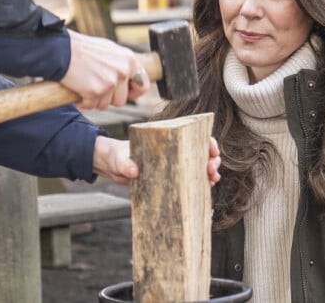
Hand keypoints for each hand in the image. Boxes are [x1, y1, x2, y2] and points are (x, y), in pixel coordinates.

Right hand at [61, 30, 149, 109]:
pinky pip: (91, 105)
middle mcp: (123, 71)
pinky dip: (83, 102)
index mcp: (130, 60)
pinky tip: (78, 90)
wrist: (62, 50)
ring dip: (95, 100)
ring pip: (106, 105)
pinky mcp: (96, 91)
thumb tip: (133, 78)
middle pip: (122, 100)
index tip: (125, 94)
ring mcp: (110, 82)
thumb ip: (124, 64)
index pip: (143, 85)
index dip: (133, 93)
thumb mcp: (111, 51)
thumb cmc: (84, 49)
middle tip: (96, 88)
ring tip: (86, 86)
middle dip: (109, 98)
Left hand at [92, 136, 221, 186]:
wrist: (111, 166)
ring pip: (198, 166)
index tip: (212, 151)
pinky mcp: (170, 179)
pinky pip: (189, 180)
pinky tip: (207, 188)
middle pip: (201, 152)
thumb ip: (126, 163)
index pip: (193, 136)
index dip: (207, 142)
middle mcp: (174, 150)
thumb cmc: (117, 155)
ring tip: (213, 180)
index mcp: (167, 139)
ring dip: (209, 172)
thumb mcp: (120, 158)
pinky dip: (199, 184)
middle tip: (212, 170)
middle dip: (212, 159)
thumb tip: (134, 171)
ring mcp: (173, 164)